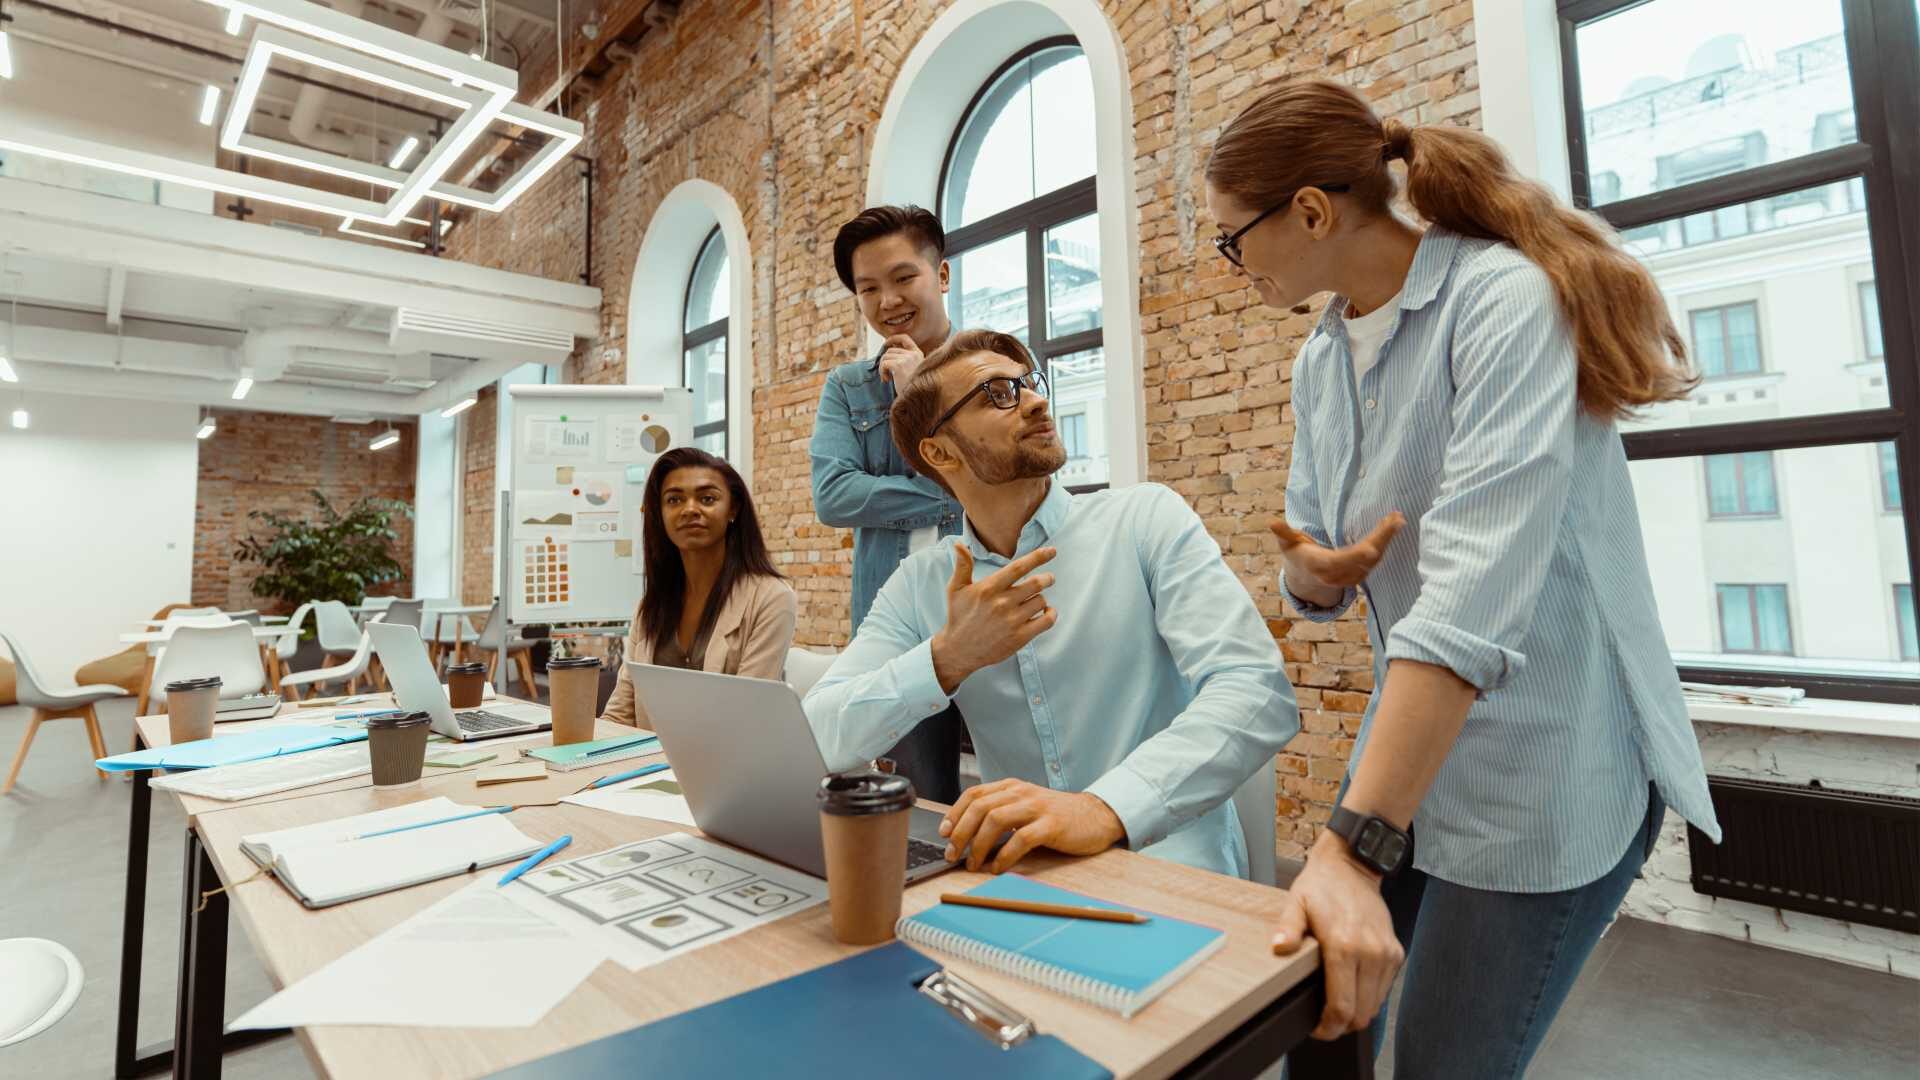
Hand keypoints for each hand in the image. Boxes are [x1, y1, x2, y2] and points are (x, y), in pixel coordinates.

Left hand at [878, 334, 923, 384]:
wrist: (918, 399)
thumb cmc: (914, 389)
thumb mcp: (913, 371)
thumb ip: (905, 361)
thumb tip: (888, 353)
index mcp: (918, 354)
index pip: (904, 338)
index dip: (893, 339)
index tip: (886, 344)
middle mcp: (913, 354)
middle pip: (891, 350)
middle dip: (885, 361)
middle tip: (887, 375)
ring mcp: (907, 359)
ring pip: (885, 356)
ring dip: (883, 368)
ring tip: (887, 379)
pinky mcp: (899, 365)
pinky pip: (884, 363)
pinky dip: (882, 372)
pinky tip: (886, 381)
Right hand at [929, 544, 1057, 692]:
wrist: (959, 650)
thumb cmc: (959, 616)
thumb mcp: (956, 589)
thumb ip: (962, 565)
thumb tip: (960, 544)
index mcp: (989, 588)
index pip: (1019, 567)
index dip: (1038, 557)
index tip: (1052, 551)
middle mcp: (1002, 603)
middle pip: (1036, 583)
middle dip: (1047, 578)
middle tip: (1049, 578)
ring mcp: (1012, 621)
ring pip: (1041, 601)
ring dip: (1042, 598)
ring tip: (1036, 599)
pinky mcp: (1020, 637)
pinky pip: (1046, 621)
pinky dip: (1051, 614)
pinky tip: (1047, 611)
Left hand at [939, 778, 1124, 871]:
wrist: (1096, 816)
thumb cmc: (1056, 816)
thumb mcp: (1025, 806)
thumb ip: (1001, 812)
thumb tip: (967, 834)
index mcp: (1012, 786)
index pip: (974, 794)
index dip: (955, 813)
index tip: (943, 833)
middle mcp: (1021, 792)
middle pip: (980, 807)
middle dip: (961, 832)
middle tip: (953, 854)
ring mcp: (1037, 807)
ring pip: (996, 820)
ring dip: (979, 845)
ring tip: (973, 864)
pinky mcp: (1052, 825)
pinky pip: (1021, 840)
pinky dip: (1005, 856)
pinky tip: (998, 868)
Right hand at [1268, 512, 1404, 589]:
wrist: (1304, 578)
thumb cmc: (1297, 554)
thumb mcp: (1288, 543)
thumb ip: (1283, 533)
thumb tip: (1271, 523)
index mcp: (1319, 566)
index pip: (1341, 560)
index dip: (1357, 554)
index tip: (1372, 546)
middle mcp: (1336, 575)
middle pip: (1363, 560)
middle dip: (1381, 539)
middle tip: (1396, 520)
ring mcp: (1349, 578)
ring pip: (1372, 562)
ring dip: (1386, 541)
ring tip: (1397, 520)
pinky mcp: (1358, 576)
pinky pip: (1374, 563)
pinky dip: (1384, 546)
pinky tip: (1391, 530)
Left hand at [1271, 833, 1403, 1039]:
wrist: (1352, 867)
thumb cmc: (1322, 887)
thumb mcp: (1296, 904)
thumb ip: (1287, 929)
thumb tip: (1278, 948)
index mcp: (1343, 946)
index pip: (1342, 1007)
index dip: (1328, 1027)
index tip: (1317, 1029)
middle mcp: (1370, 953)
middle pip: (1360, 1014)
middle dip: (1341, 1025)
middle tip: (1324, 1020)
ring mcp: (1386, 954)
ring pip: (1374, 1005)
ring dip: (1356, 1011)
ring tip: (1335, 1003)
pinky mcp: (1395, 953)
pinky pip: (1384, 989)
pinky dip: (1368, 995)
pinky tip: (1351, 986)